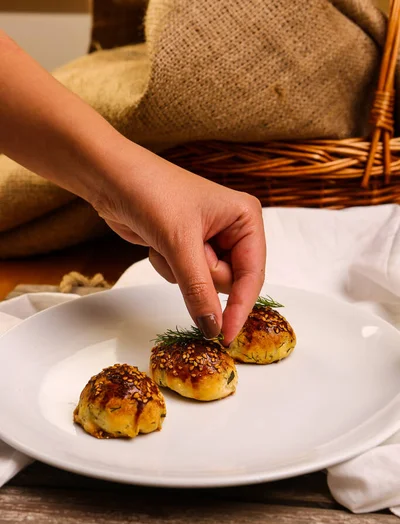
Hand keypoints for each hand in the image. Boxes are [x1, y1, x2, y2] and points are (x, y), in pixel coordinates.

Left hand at [92, 143, 265, 344]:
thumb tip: (213, 329)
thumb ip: (199, 290)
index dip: (241, 307)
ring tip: (166, 242)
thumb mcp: (180, 243)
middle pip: (229, 282)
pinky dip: (168, 268)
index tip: (225, 336)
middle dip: (200, 275)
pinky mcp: (187, 250)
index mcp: (245, 218)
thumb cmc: (151, 193)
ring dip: (181, 272)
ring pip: (205, 284)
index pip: (253, 275)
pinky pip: (186, 279)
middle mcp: (232, 230)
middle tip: (181, 252)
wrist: (110, 179)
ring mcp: (209, 241)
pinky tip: (157, 244)